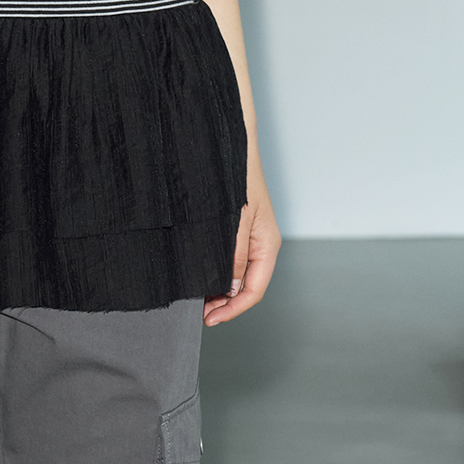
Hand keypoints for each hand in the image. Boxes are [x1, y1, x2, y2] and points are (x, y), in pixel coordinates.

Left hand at [203, 156, 280, 327]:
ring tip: (197, 296)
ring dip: (219, 288)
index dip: (232, 309)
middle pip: (246, 286)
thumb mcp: (233, 220)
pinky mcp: (236, 228)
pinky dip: (216, 270)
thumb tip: (228, 286)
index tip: (210, 319)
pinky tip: (200, 272)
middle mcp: (260, 244)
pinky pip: (229, 258)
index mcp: (266, 245)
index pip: (253, 290)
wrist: (229, 145)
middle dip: (224, 303)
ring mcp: (249, 236)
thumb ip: (233, 254)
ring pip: (237, 274)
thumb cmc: (235, 177)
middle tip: (199, 311)